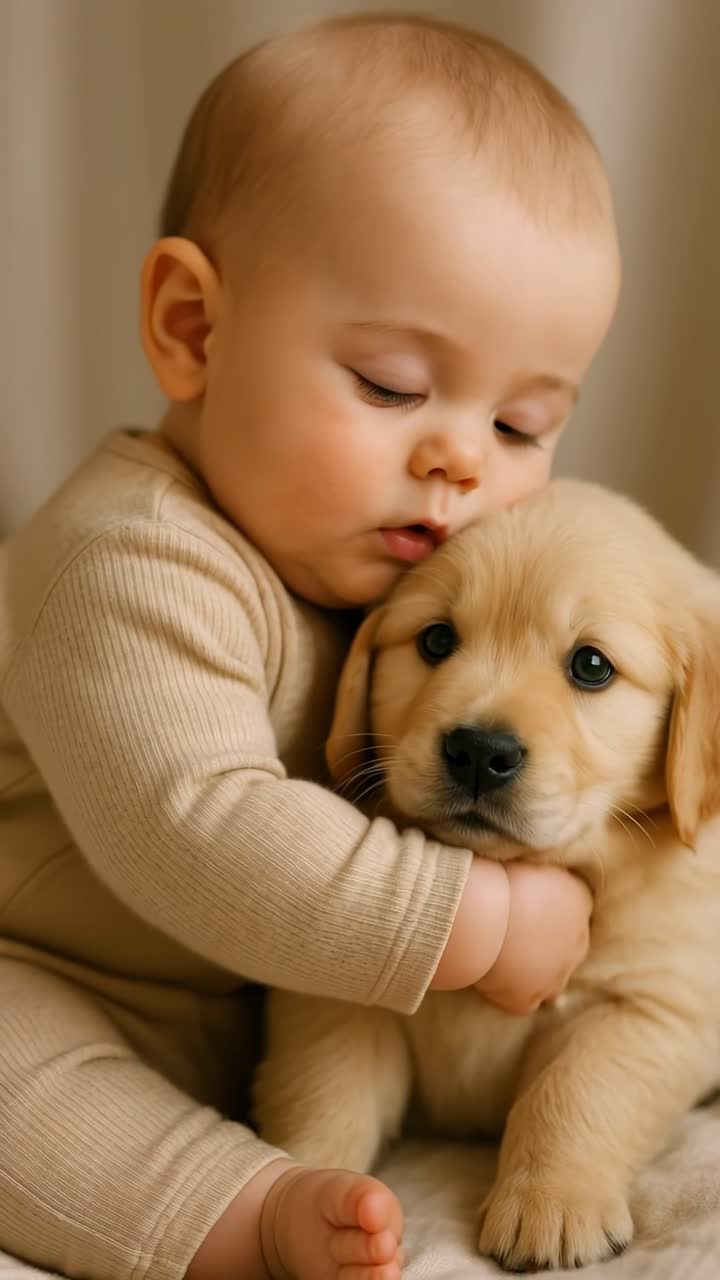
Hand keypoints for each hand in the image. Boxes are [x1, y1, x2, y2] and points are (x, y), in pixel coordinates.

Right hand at [474, 861, 591, 1014]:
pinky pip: (522, 1001)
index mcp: (579, 900)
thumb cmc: (499, 874)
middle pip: (570, 945)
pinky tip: (490, 979)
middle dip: (548, 942)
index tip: (528, 903)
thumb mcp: (529, 860)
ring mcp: (554, 975)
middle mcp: (577, 941)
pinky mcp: (526, 998)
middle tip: (516, 931)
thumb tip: (530, 869)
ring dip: (533, 971)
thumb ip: (538, 871)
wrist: (480, 912)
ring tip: (502, 957)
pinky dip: (508, 993)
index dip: (550, 907)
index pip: (575, 907)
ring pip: (550, 978)